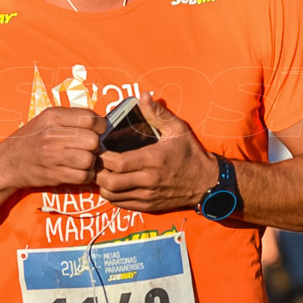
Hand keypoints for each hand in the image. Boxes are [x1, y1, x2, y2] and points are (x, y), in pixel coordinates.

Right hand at [0, 107, 106, 190]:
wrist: (8, 162)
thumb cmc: (32, 139)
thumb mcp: (47, 119)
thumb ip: (72, 118)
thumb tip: (101, 123)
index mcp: (53, 117)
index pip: (91, 119)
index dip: (100, 126)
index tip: (97, 131)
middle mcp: (52, 135)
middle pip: (93, 141)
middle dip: (94, 146)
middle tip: (87, 147)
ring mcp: (52, 156)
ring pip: (89, 160)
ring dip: (90, 162)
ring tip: (81, 159)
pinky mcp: (54, 175)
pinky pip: (83, 176)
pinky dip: (85, 175)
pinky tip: (77, 170)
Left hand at [95, 94, 216, 212]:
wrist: (206, 183)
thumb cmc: (190, 153)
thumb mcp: (178, 129)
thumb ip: (157, 114)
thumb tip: (143, 96)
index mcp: (153, 160)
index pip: (118, 163)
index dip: (103, 157)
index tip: (100, 148)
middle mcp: (149, 181)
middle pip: (110, 182)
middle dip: (97, 171)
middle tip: (96, 160)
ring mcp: (148, 196)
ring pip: (112, 195)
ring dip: (102, 184)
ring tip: (102, 171)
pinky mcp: (148, 206)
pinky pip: (121, 204)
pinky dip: (112, 195)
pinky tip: (113, 183)